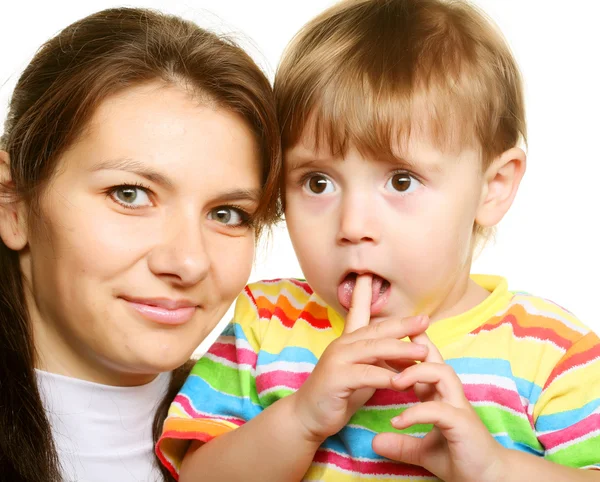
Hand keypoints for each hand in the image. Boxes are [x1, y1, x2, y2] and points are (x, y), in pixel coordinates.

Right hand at [291, 274, 430, 442]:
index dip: (364, 294)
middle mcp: (341, 345)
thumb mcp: (364, 374)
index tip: (370, 274)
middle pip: (375, 330)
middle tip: (424, 319)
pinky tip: (400, 380)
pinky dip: (384, 376)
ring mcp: (337, 360)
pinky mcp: (335, 378)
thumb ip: (381, 360)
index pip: (358, 312)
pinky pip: (364, 375)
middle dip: (401, 324)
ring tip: (422, 351)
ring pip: (373, 350)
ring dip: (399, 350)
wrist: (308, 416)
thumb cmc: (339, 394)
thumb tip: (407, 352)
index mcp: (348, 342)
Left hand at [372, 333, 506, 481]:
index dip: (410, 351)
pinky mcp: (462, 423)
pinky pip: (438, 409)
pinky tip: (397, 422)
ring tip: (393, 383)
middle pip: (435, 360)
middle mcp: (452, 396)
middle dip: (416, 344)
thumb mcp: (424, 452)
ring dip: (415, 373)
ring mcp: (459, 407)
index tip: (389, 341)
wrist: (491, 480)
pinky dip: (416, 413)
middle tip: (391, 338)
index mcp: (442, 397)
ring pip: (441, 373)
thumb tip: (375, 442)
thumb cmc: (462, 460)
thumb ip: (401, 444)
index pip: (426, 366)